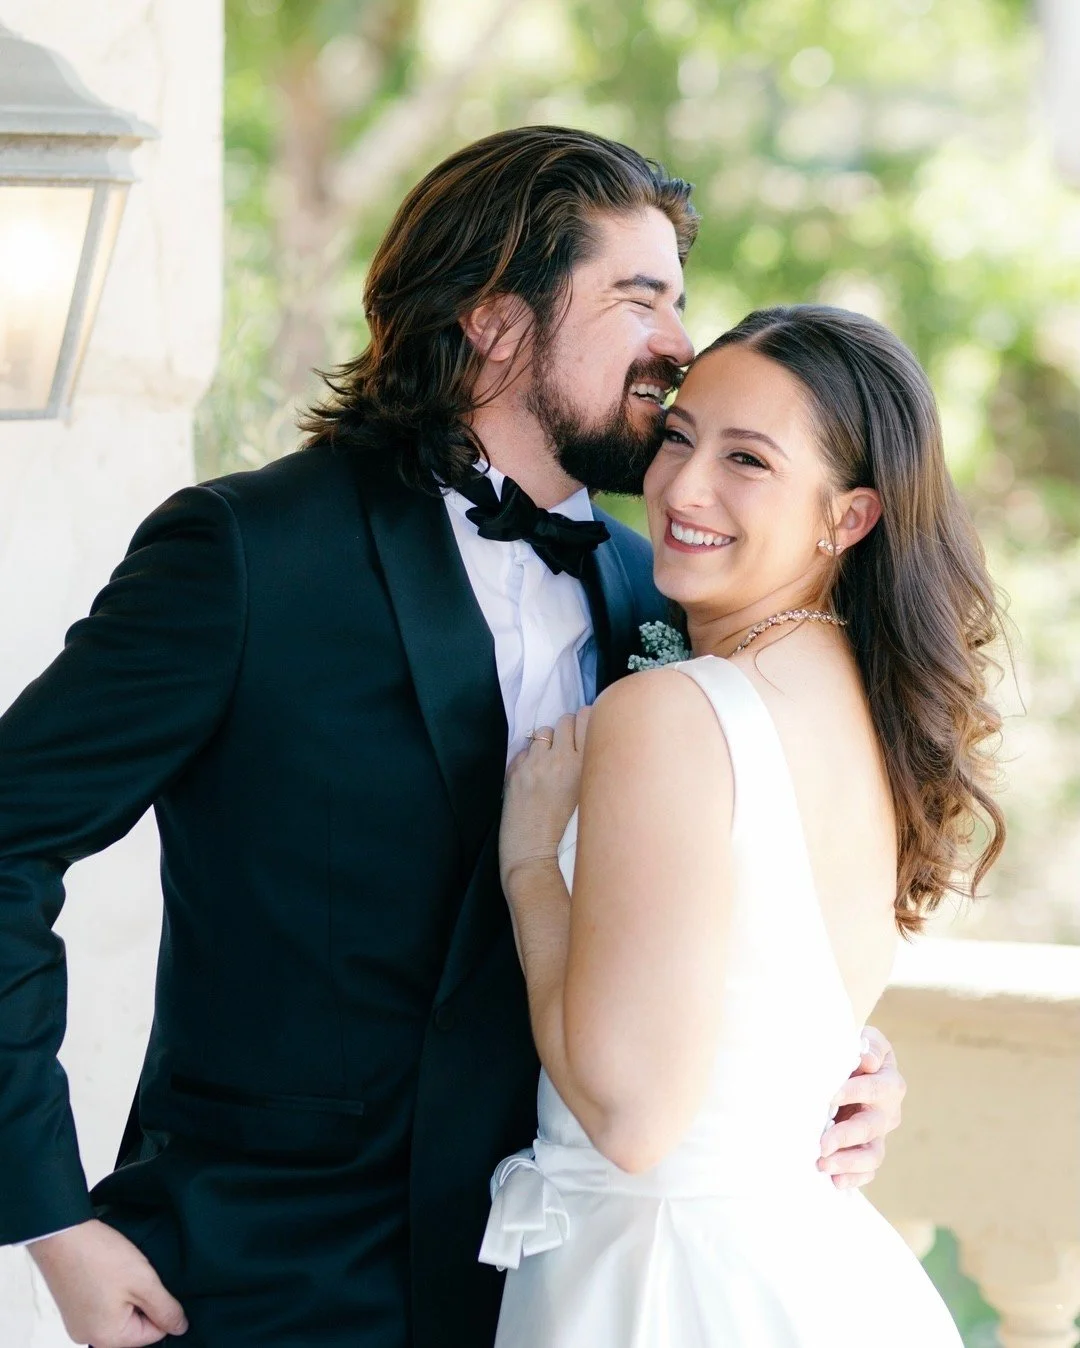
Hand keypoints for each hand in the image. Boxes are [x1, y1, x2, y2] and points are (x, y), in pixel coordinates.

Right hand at [30, 1218, 187, 1345]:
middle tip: (136, 1274)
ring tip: (121, 1271)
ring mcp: (78, 1324)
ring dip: (127, 1295)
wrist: (61, 1235)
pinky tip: (109, 1271)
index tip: (152, 1282)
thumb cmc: (102, 1257)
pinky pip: (102, 1308)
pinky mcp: (73, 1309)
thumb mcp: (144, 1282)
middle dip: (142, 1301)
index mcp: (108, 1338)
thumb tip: (180, 1328)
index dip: (161, 1306)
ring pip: (119, 1315)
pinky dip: (111, 1292)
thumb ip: (165, 1309)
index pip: (153, 1333)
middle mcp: (89, 1337)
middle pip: (134, 1327)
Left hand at [499, 708, 590, 893]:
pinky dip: (530, 758)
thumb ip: (591, 768)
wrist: (534, 856)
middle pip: (566, 719)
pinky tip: (534, 778)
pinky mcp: (516, 772)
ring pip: (544, 731)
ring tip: (550, 764)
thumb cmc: (567, 836)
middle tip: (568, 748)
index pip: (588, 718)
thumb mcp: (590, 798)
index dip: (587, 722)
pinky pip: (525, 749)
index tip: (586, 732)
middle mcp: (562, 761)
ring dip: (547, 742)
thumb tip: (587, 741)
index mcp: (586, 768)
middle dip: (567, 730)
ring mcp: (536, 765)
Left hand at [817, 1026, 905, 1189]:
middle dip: (846, 1136)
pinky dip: (853, 1178)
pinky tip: (835, 1182)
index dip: (854, 1092)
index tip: (830, 1096)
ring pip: (873, 1154)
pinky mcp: (869, 1149)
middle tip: (822, 1143)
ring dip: (848, 1162)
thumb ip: (867, 1047)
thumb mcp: (863, 1040)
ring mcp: (879, 1133)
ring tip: (822, 1164)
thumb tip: (866, 1060)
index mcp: (888, 1081)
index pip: (875, 1087)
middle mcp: (887, 1111)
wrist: (852, 1067)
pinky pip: (867, 1171)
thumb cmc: (853, 1051)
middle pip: (872, 1127)